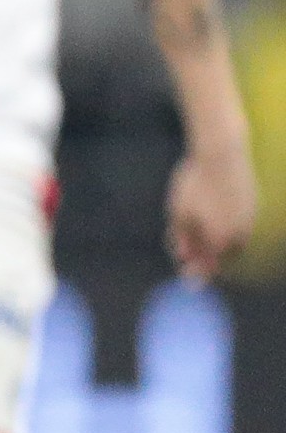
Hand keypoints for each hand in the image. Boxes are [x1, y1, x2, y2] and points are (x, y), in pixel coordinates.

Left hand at [166, 145, 256, 280]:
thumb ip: (182, 239)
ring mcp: (250, 218)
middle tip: (188, 255)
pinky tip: (213, 218)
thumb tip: (182, 258)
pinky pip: (239, 224)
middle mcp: (240, 233)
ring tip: (197, 236)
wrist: (222, 154)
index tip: (187, 278)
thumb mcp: (179, 213)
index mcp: (220, 240)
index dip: (196, 273)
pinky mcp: (253, 205)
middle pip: (222, 255)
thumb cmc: (194, 184)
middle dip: (206, 257)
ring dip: (217, 242)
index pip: (209, 266)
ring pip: (233, 240)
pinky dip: (225, 227)